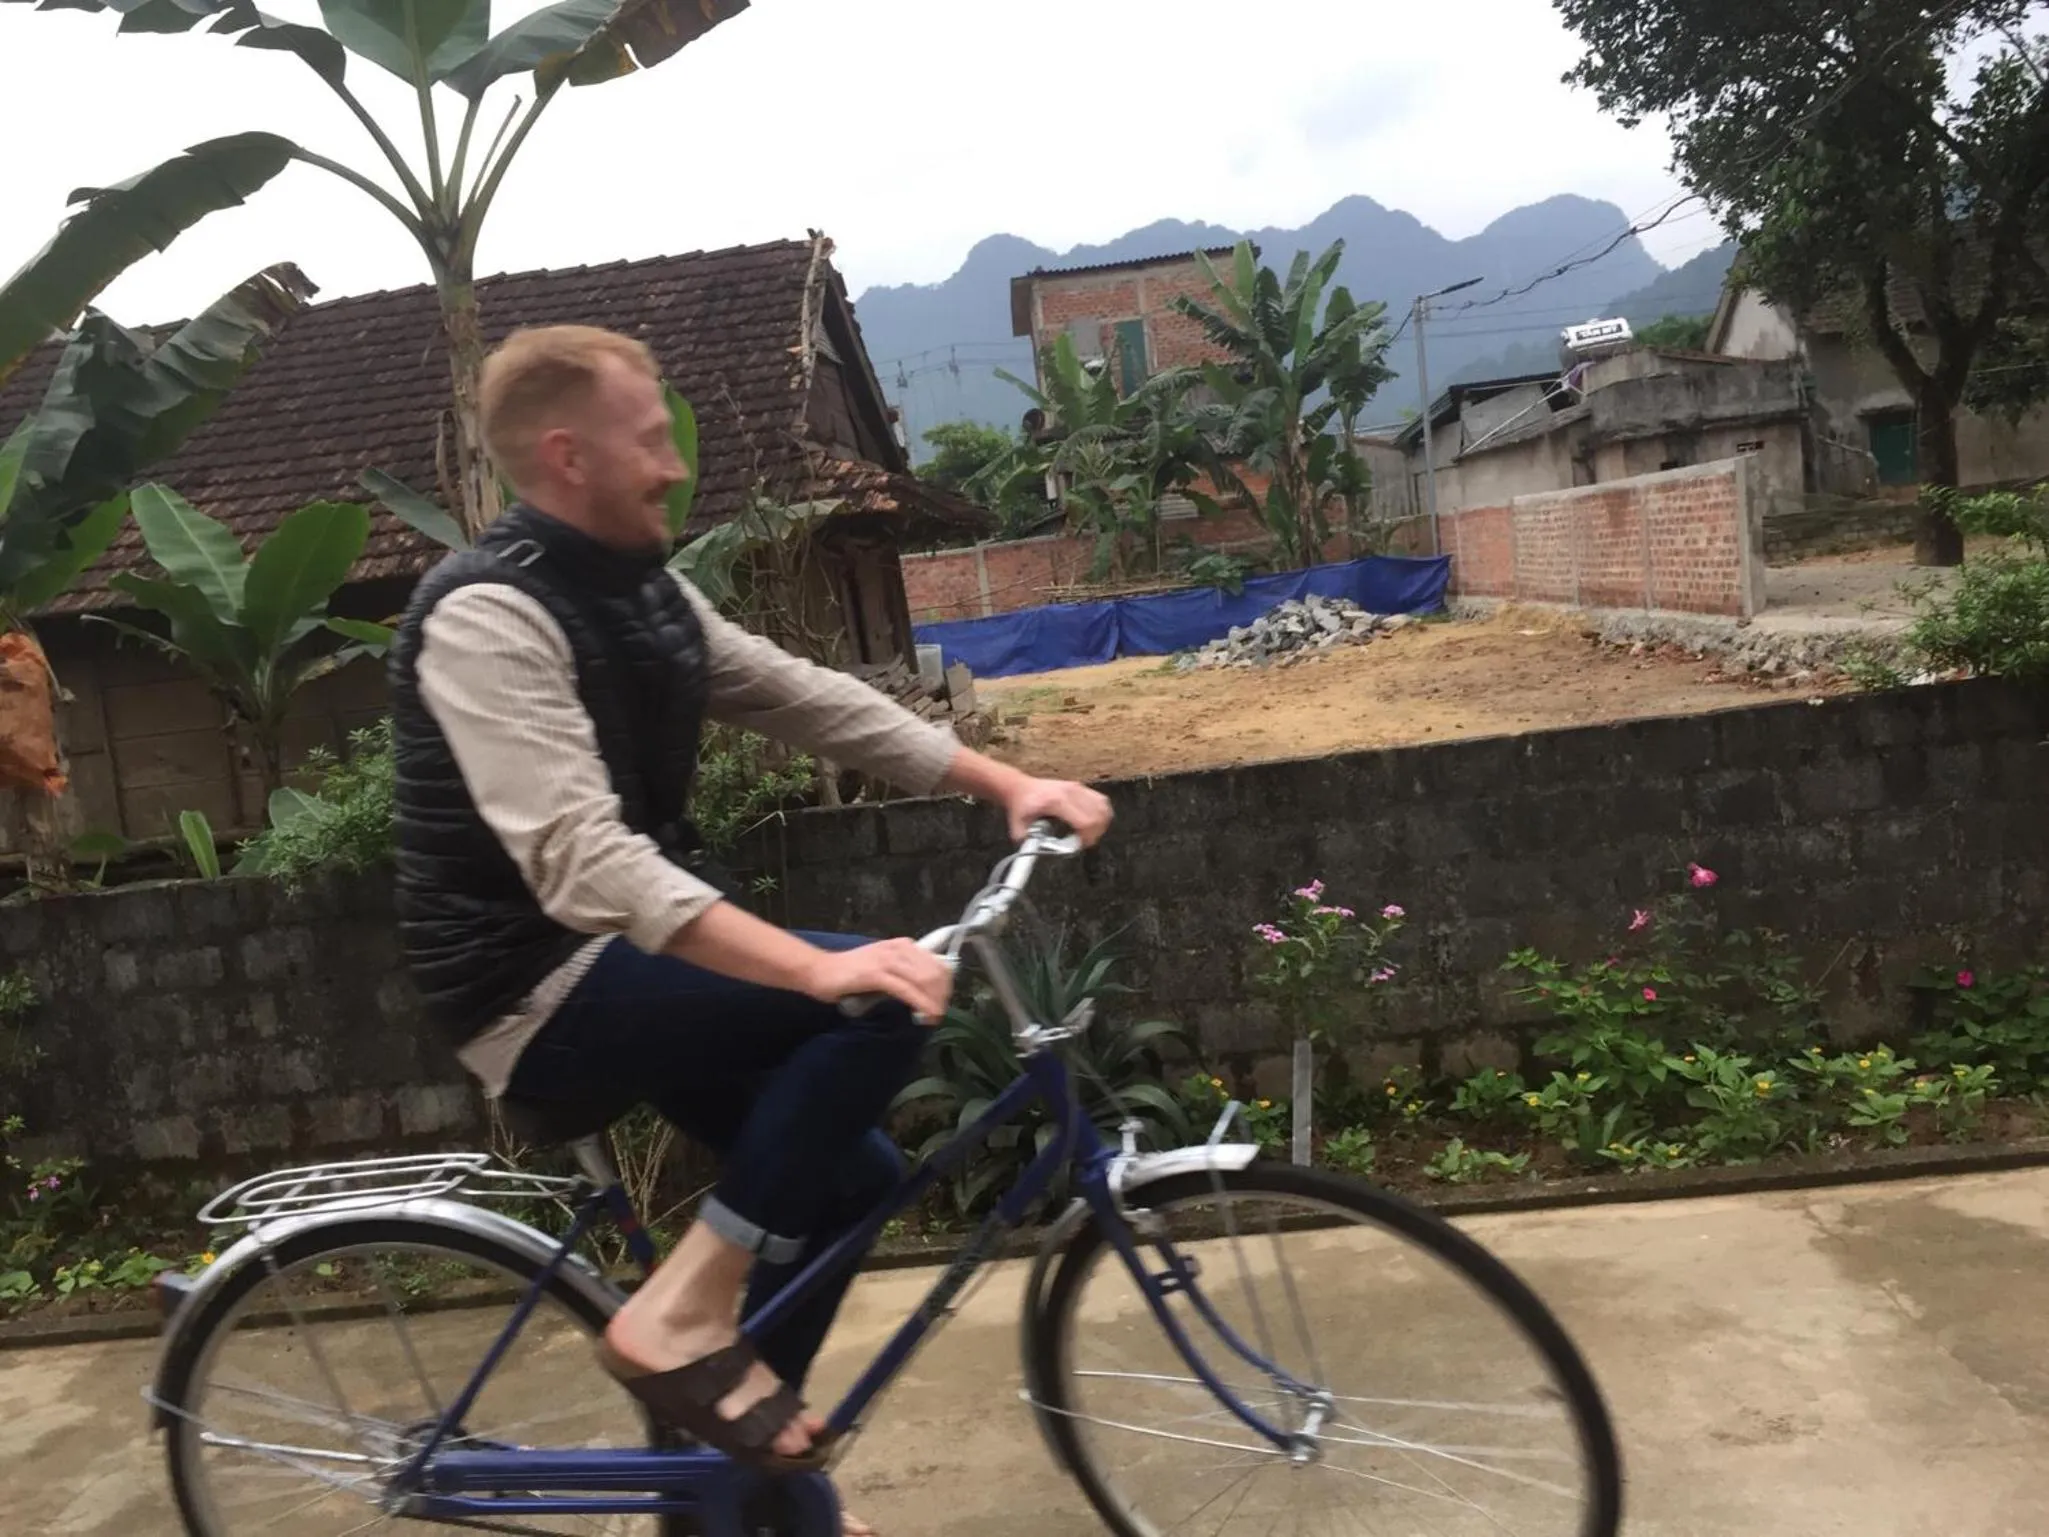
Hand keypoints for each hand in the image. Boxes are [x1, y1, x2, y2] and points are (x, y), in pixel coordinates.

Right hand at [801, 938, 953, 1022]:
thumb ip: (901, 975)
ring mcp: (887, 960)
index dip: (946, 985)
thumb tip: (923, 991)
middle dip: (942, 995)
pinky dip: (920, 1004)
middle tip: (939, 1013)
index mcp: (902, 946)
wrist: (818, 970)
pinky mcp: (876, 975)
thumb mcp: (881, 968)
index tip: (943, 1001)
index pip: (937, 962)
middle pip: (935, 971)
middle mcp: (898, 949)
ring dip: (934, 1001)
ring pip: (924, 979)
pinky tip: (926, 1015)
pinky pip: (906, 990)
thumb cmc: (848, 973)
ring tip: (935, 1017)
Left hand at [1002, 775, 1112, 846]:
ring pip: (1103, 807)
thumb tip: (1037, 858)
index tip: (1079, 845)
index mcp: (1056, 802)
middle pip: (1098, 815)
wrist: (1019, 787)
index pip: (1085, 822)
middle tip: (1083, 841)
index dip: (1087, 838)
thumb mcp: (1019, 828)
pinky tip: (1092, 822)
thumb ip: (1029, 844)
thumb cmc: (1020, 806)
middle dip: (1095, 834)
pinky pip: (1101, 801)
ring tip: (1088, 833)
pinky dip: (1101, 814)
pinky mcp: (1080, 787)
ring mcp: (1077, 787)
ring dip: (1101, 824)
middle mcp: (1069, 792)